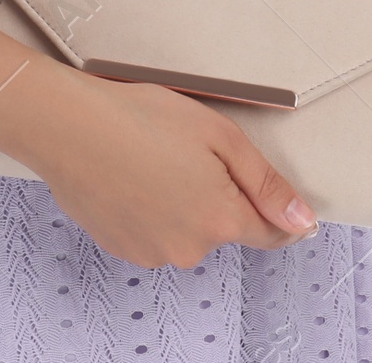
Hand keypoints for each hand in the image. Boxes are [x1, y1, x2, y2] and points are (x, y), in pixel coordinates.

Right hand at [19, 70, 318, 269]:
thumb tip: (303, 220)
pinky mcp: (123, 248)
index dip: (278, 212)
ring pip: (187, 229)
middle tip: (190, 149)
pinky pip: (154, 232)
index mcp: (220, 218)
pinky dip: (152, 208)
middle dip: (217, 193)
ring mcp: (153, 253)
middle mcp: (189, 248)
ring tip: (154, 157)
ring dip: (182, 202)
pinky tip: (134, 174)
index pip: (269, 232)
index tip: (278, 200)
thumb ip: (266, 183)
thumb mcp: (219, 135)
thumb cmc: (140, 117)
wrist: (69, 126)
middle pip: (223, 225)